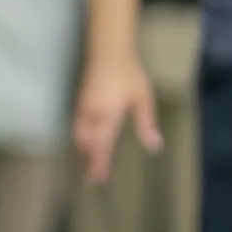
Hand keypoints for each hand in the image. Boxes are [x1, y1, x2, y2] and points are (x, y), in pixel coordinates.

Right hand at [70, 47, 161, 183]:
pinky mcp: (80, 102)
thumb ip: (146, 124)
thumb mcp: (142, 99)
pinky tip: (85, 138)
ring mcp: (83, 108)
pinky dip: (81, 137)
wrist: (109, 53)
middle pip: (87, 143)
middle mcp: (92, 115)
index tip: (98, 179)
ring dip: (84, 148)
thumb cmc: (129, 75)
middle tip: (93, 176)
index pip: (102, 145)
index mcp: (108, 116)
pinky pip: (77, 125)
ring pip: (79, 135)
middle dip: (90, 159)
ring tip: (89, 160)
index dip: (100, 163)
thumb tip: (155, 146)